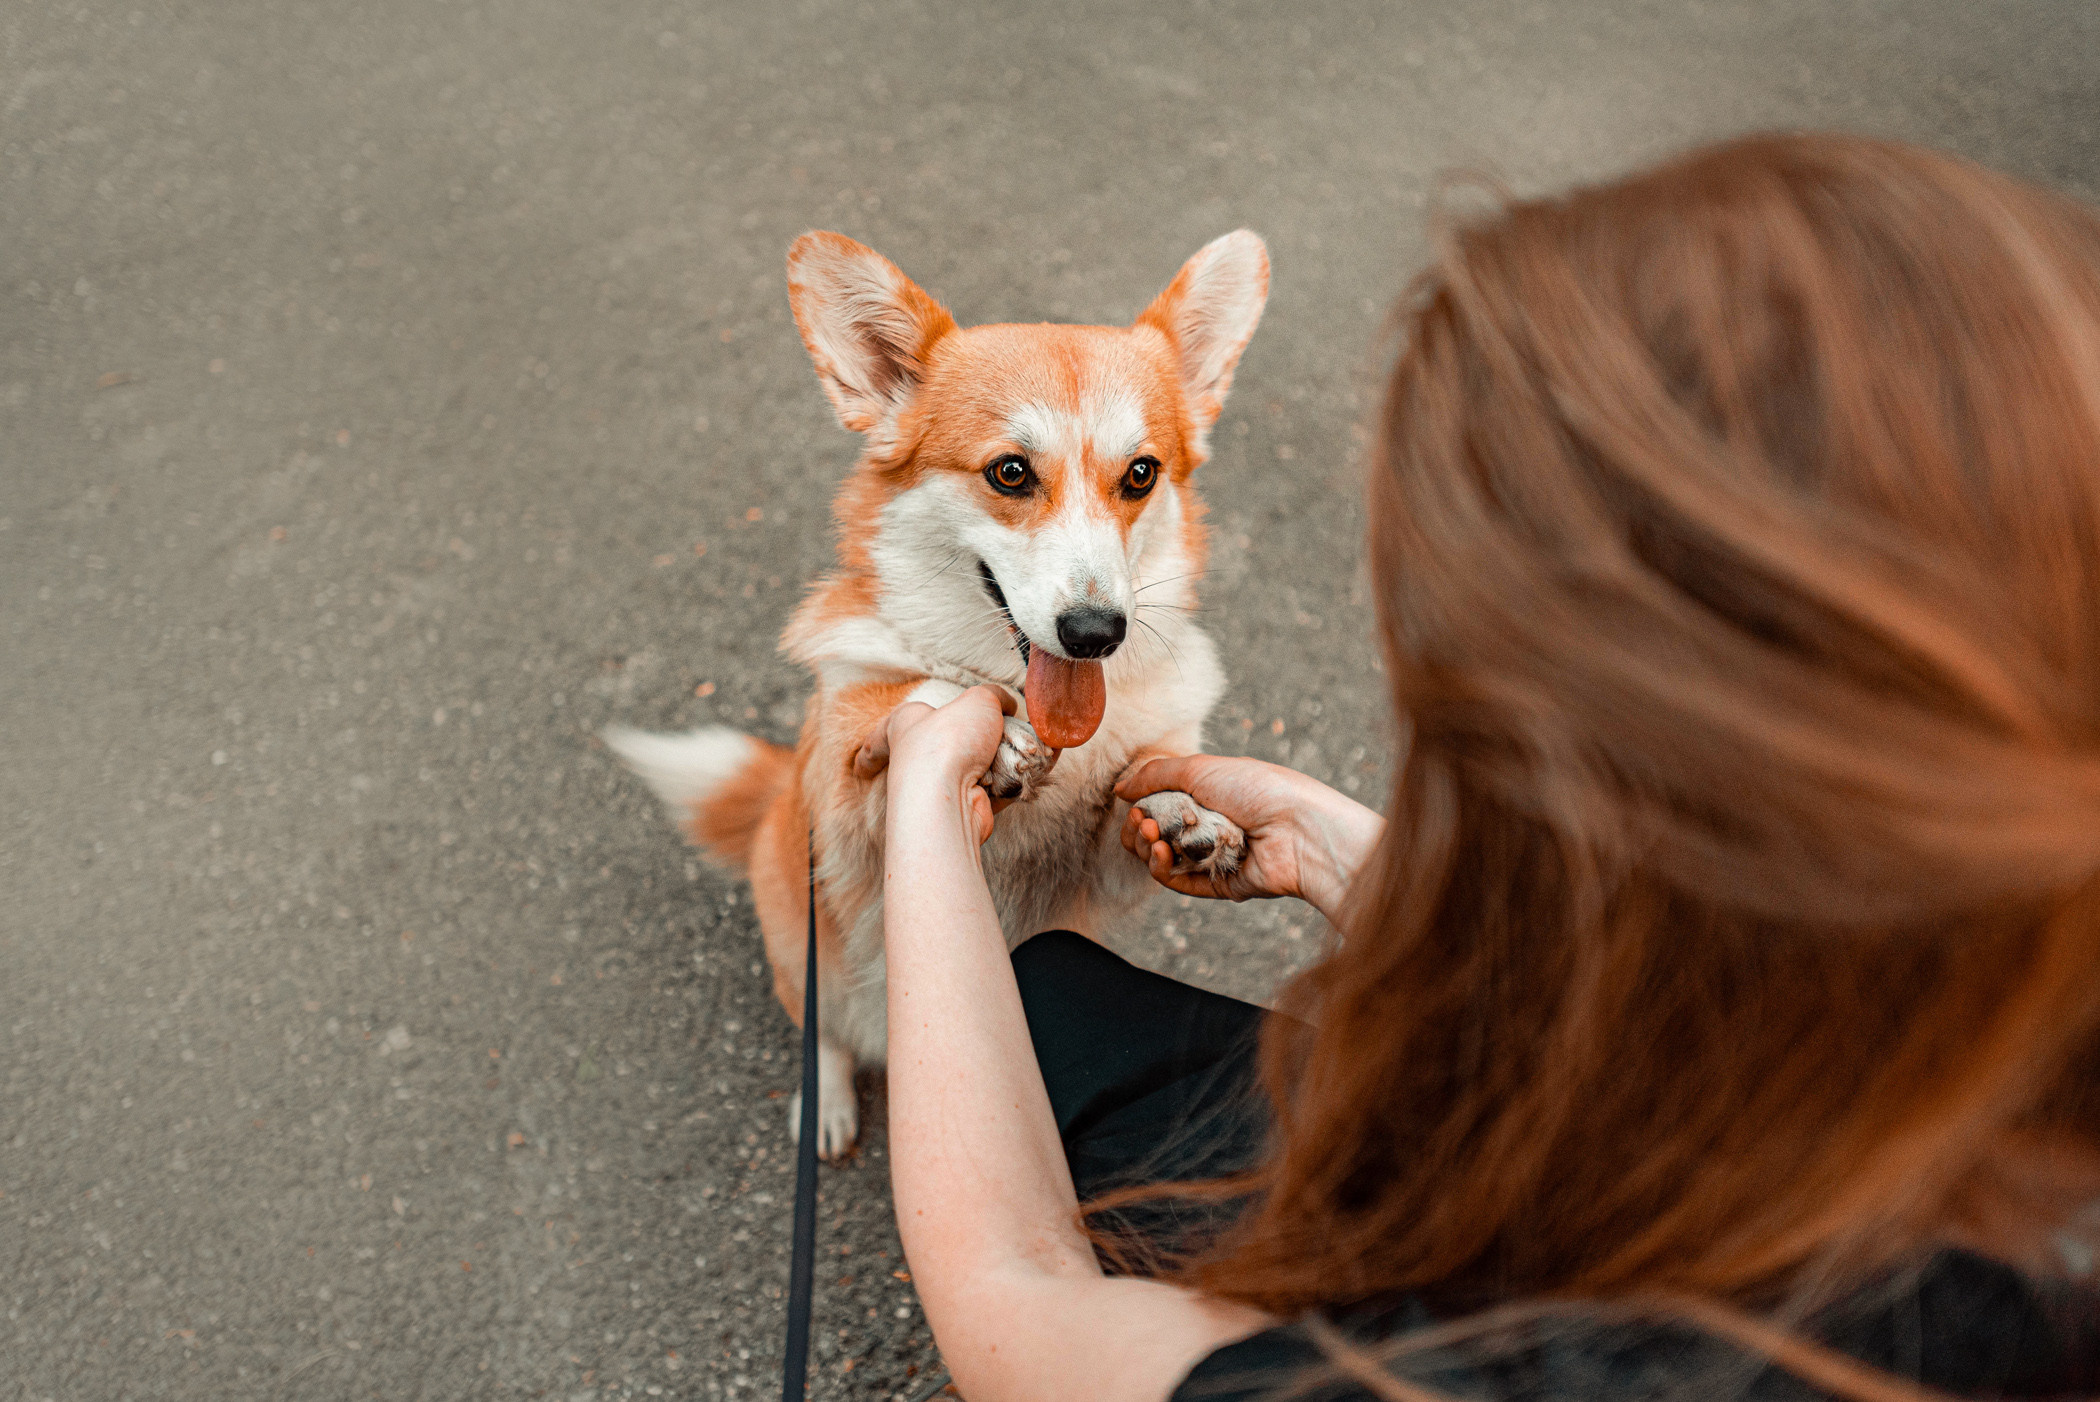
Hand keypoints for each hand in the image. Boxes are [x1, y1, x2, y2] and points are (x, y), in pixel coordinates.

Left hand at [861, 685, 1017, 843]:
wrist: (951, 792)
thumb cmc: (949, 739)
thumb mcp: (978, 699)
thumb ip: (995, 696)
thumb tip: (1008, 706)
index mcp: (905, 727)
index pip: (879, 738)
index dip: (870, 752)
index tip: (858, 769)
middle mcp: (916, 761)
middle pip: (944, 750)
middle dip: (971, 746)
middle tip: (987, 740)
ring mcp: (939, 788)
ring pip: (976, 768)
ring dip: (997, 761)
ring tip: (1007, 755)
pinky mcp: (964, 807)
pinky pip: (993, 789)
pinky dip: (1007, 782)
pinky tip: (1013, 775)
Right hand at [1116, 755, 1383, 920]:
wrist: (1299, 829)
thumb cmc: (1257, 790)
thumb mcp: (1200, 769)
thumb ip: (1155, 775)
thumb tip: (1120, 788)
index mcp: (1208, 796)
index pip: (1160, 806)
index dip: (1141, 807)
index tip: (1135, 804)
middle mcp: (1209, 827)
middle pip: (1155, 836)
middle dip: (1139, 829)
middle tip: (1144, 822)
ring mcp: (1214, 857)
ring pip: (1163, 861)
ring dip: (1146, 848)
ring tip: (1151, 836)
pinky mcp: (1219, 884)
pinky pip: (1180, 882)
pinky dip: (1162, 870)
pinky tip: (1159, 854)